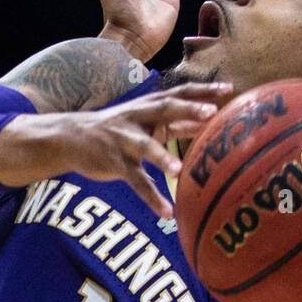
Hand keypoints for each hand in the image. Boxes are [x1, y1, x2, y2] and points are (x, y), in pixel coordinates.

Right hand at [0, 81, 231, 217]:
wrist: (71, 137)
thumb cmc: (116, 129)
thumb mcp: (145, 120)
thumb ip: (175, 121)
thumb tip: (209, 119)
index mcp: (149, 106)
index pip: (180, 94)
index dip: (204, 91)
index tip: (230, 90)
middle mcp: (138, 118)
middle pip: (166, 109)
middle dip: (188, 110)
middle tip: (211, 113)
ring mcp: (124, 141)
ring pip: (145, 147)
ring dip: (162, 157)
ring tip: (179, 170)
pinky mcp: (114, 163)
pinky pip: (135, 182)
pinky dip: (151, 197)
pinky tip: (166, 212)